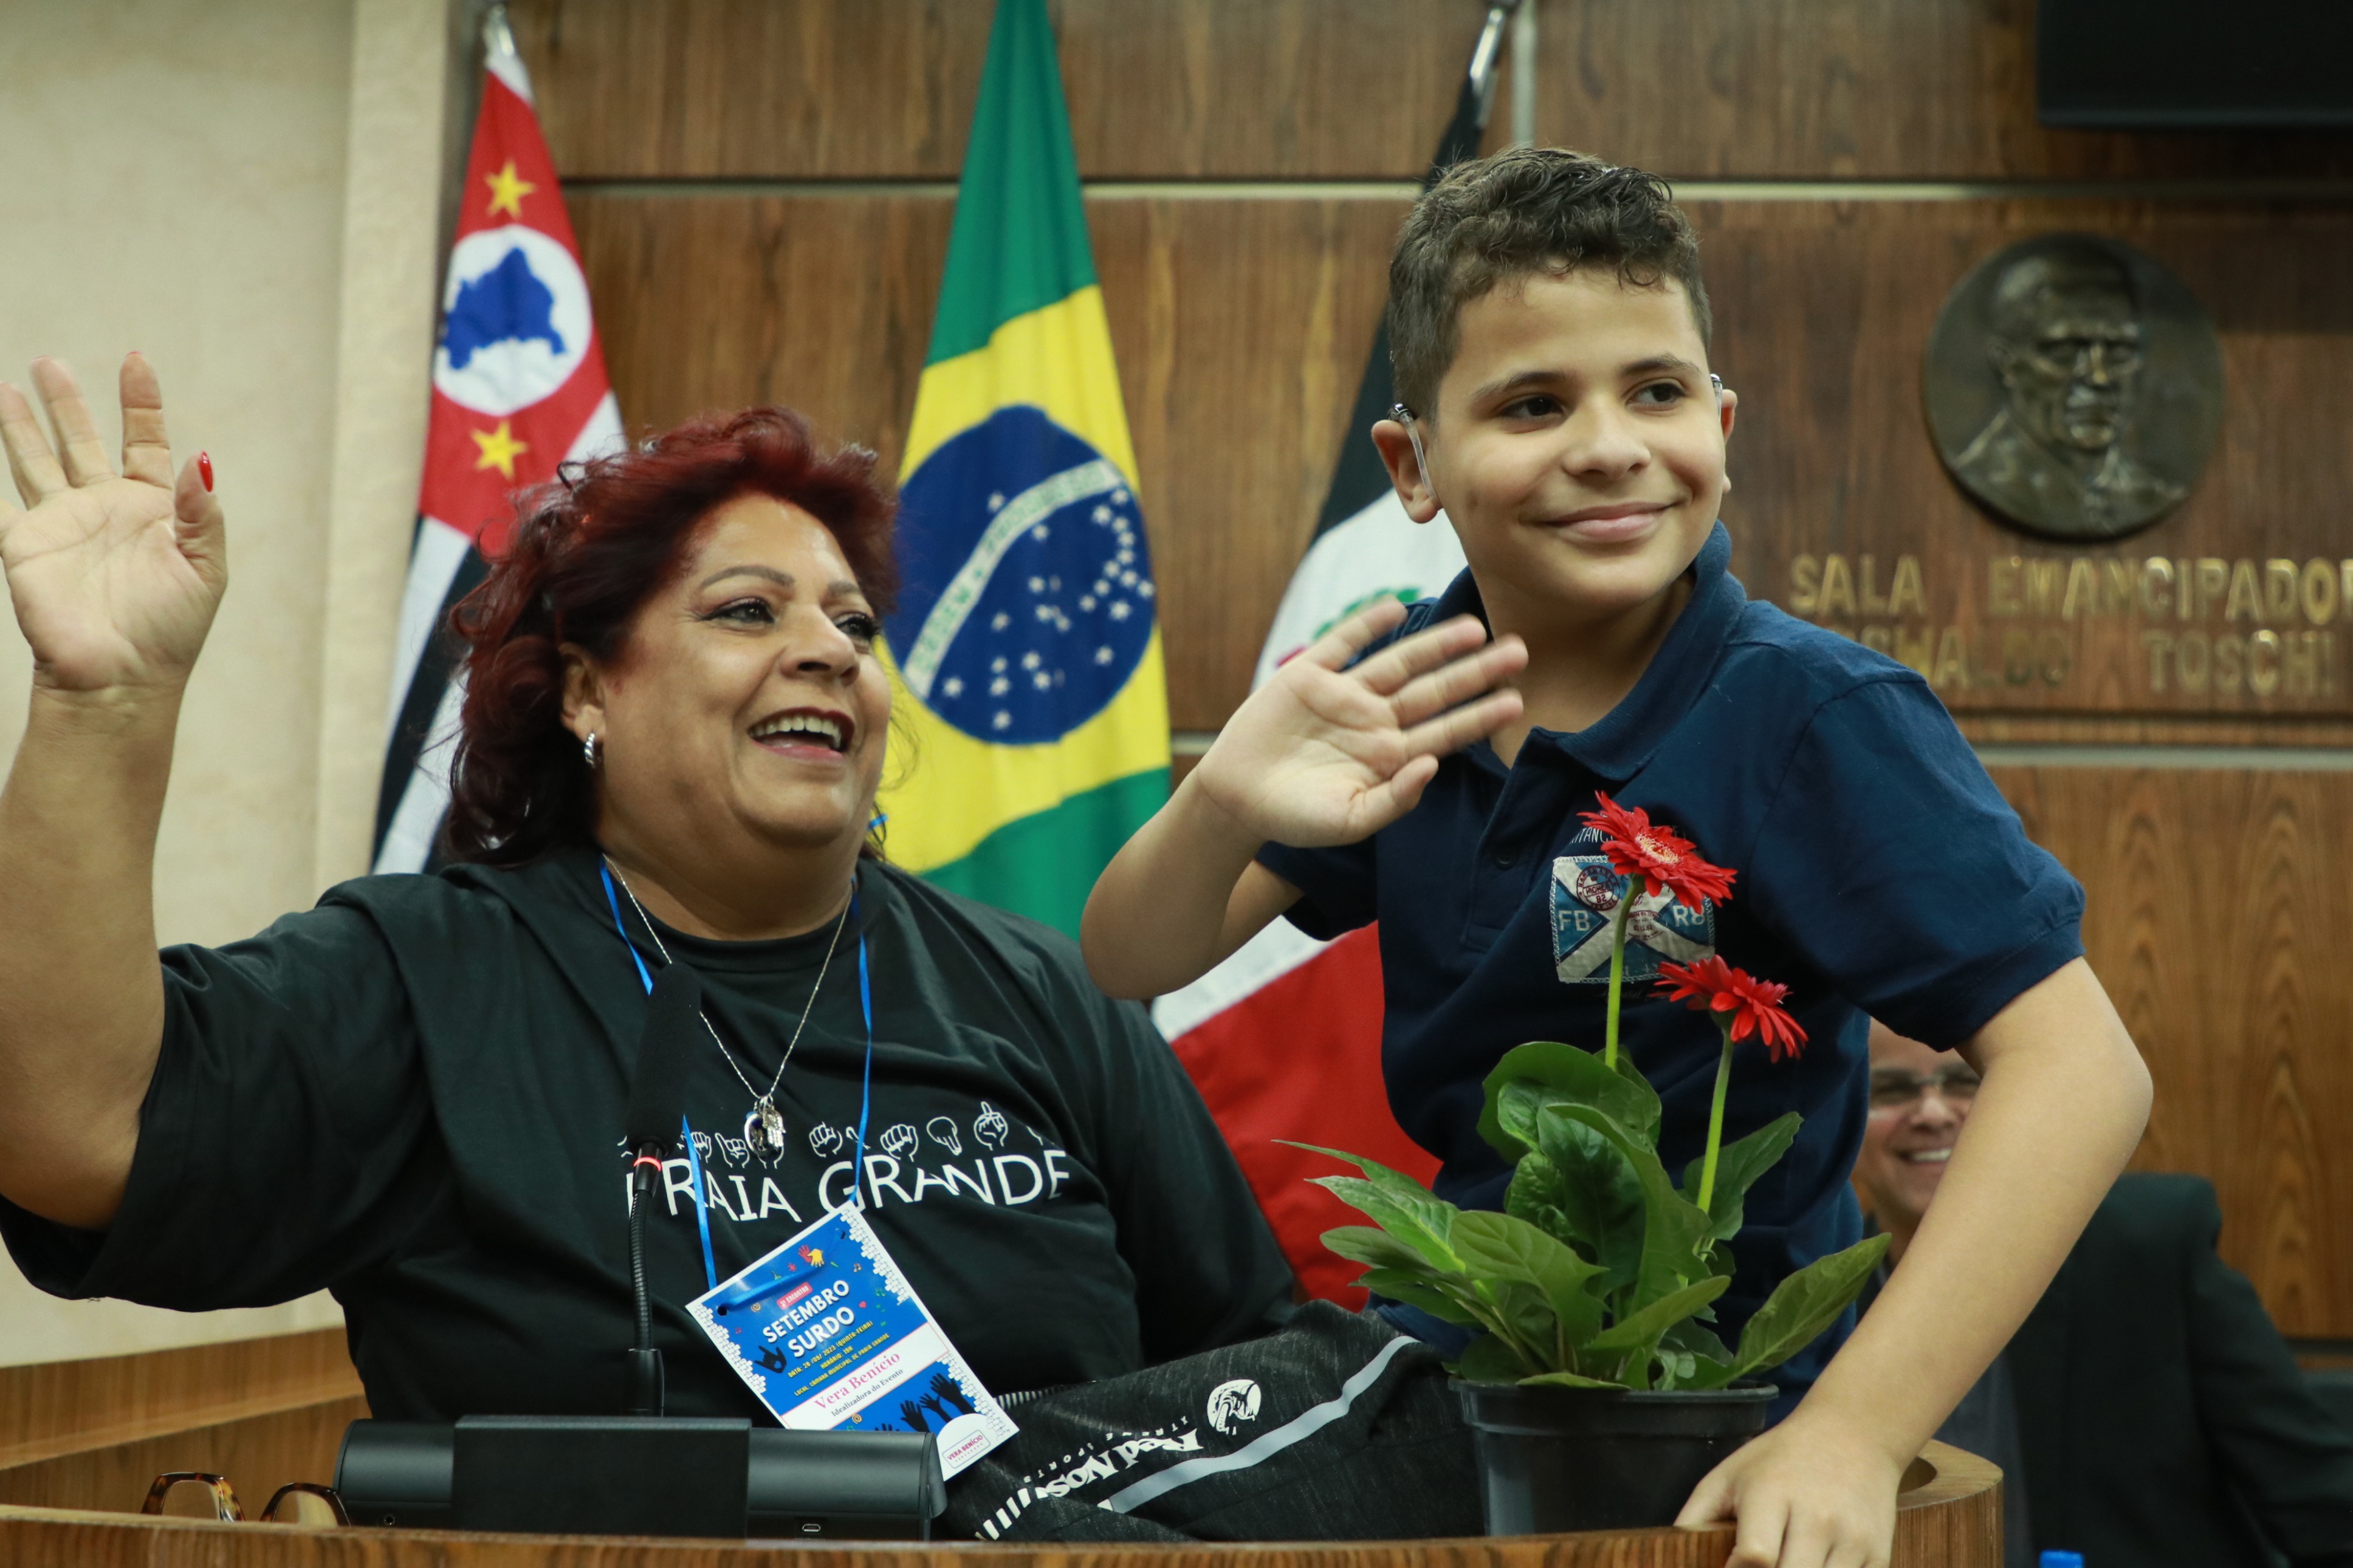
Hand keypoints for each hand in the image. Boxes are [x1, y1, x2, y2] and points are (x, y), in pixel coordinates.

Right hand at [0, 355, 226, 694]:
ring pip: (35, 460)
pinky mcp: (24, 545)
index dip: (141, 402)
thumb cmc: (171, 630)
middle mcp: (103, 508)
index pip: (145, 441)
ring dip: (20, 425)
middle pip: (80, 441)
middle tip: (49, 364)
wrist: (121, 678)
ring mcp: (61, 524)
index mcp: (151, 508)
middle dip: (66, 402)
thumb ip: (200, 512)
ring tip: (8, 386)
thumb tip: (201, 458)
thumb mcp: (205, 568)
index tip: (135, 361)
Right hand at [1189, 598, 1523, 848]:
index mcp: (1390, 756)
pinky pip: (1344, 643)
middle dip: (1476, 672)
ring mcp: (1344, 695)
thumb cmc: (1295, 819)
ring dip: (1436, 645)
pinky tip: (1397, 608)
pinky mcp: (1309, 675)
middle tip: (1520, 651)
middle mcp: (1375, 720)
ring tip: (1475, 628)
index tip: (1517, 700)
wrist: (1236, 800)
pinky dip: (1367, 624)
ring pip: (1400, 662)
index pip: (1446, 730)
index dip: (1481, 715)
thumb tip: (1433, 764)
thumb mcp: (1351, 821)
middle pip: (1435, 690)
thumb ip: (1396, 799)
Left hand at [1676, 1409, 1903, 1567]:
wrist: (1854, 1435)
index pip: (1756, 1555)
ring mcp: (1853, 1540)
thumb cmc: (1780, 1459)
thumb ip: (1697, 1517)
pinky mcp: (1879, 1555)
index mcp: (1773, 1495)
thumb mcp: (1730, 1474)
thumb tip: (1670, 1555)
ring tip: (1783, 1564)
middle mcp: (1817, 1518)